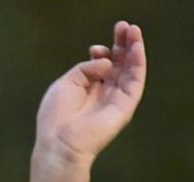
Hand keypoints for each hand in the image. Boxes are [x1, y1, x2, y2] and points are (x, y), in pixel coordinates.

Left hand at [34, 20, 145, 167]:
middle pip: (118, 64)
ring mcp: (115, 100)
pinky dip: (138, 63)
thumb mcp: (66, 84)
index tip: (95, 47)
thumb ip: (86, 68)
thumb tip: (106, 60)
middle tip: (124, 26)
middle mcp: (103, 95)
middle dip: (121, 45)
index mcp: (86, 91)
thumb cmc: (56, 118)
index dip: (101, 53)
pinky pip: (135, 81)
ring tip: (133, 30)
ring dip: (133, 49)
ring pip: (130, 70)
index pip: (101, 66)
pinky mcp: (125, 107)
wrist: (60, 143)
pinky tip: (136, 47)